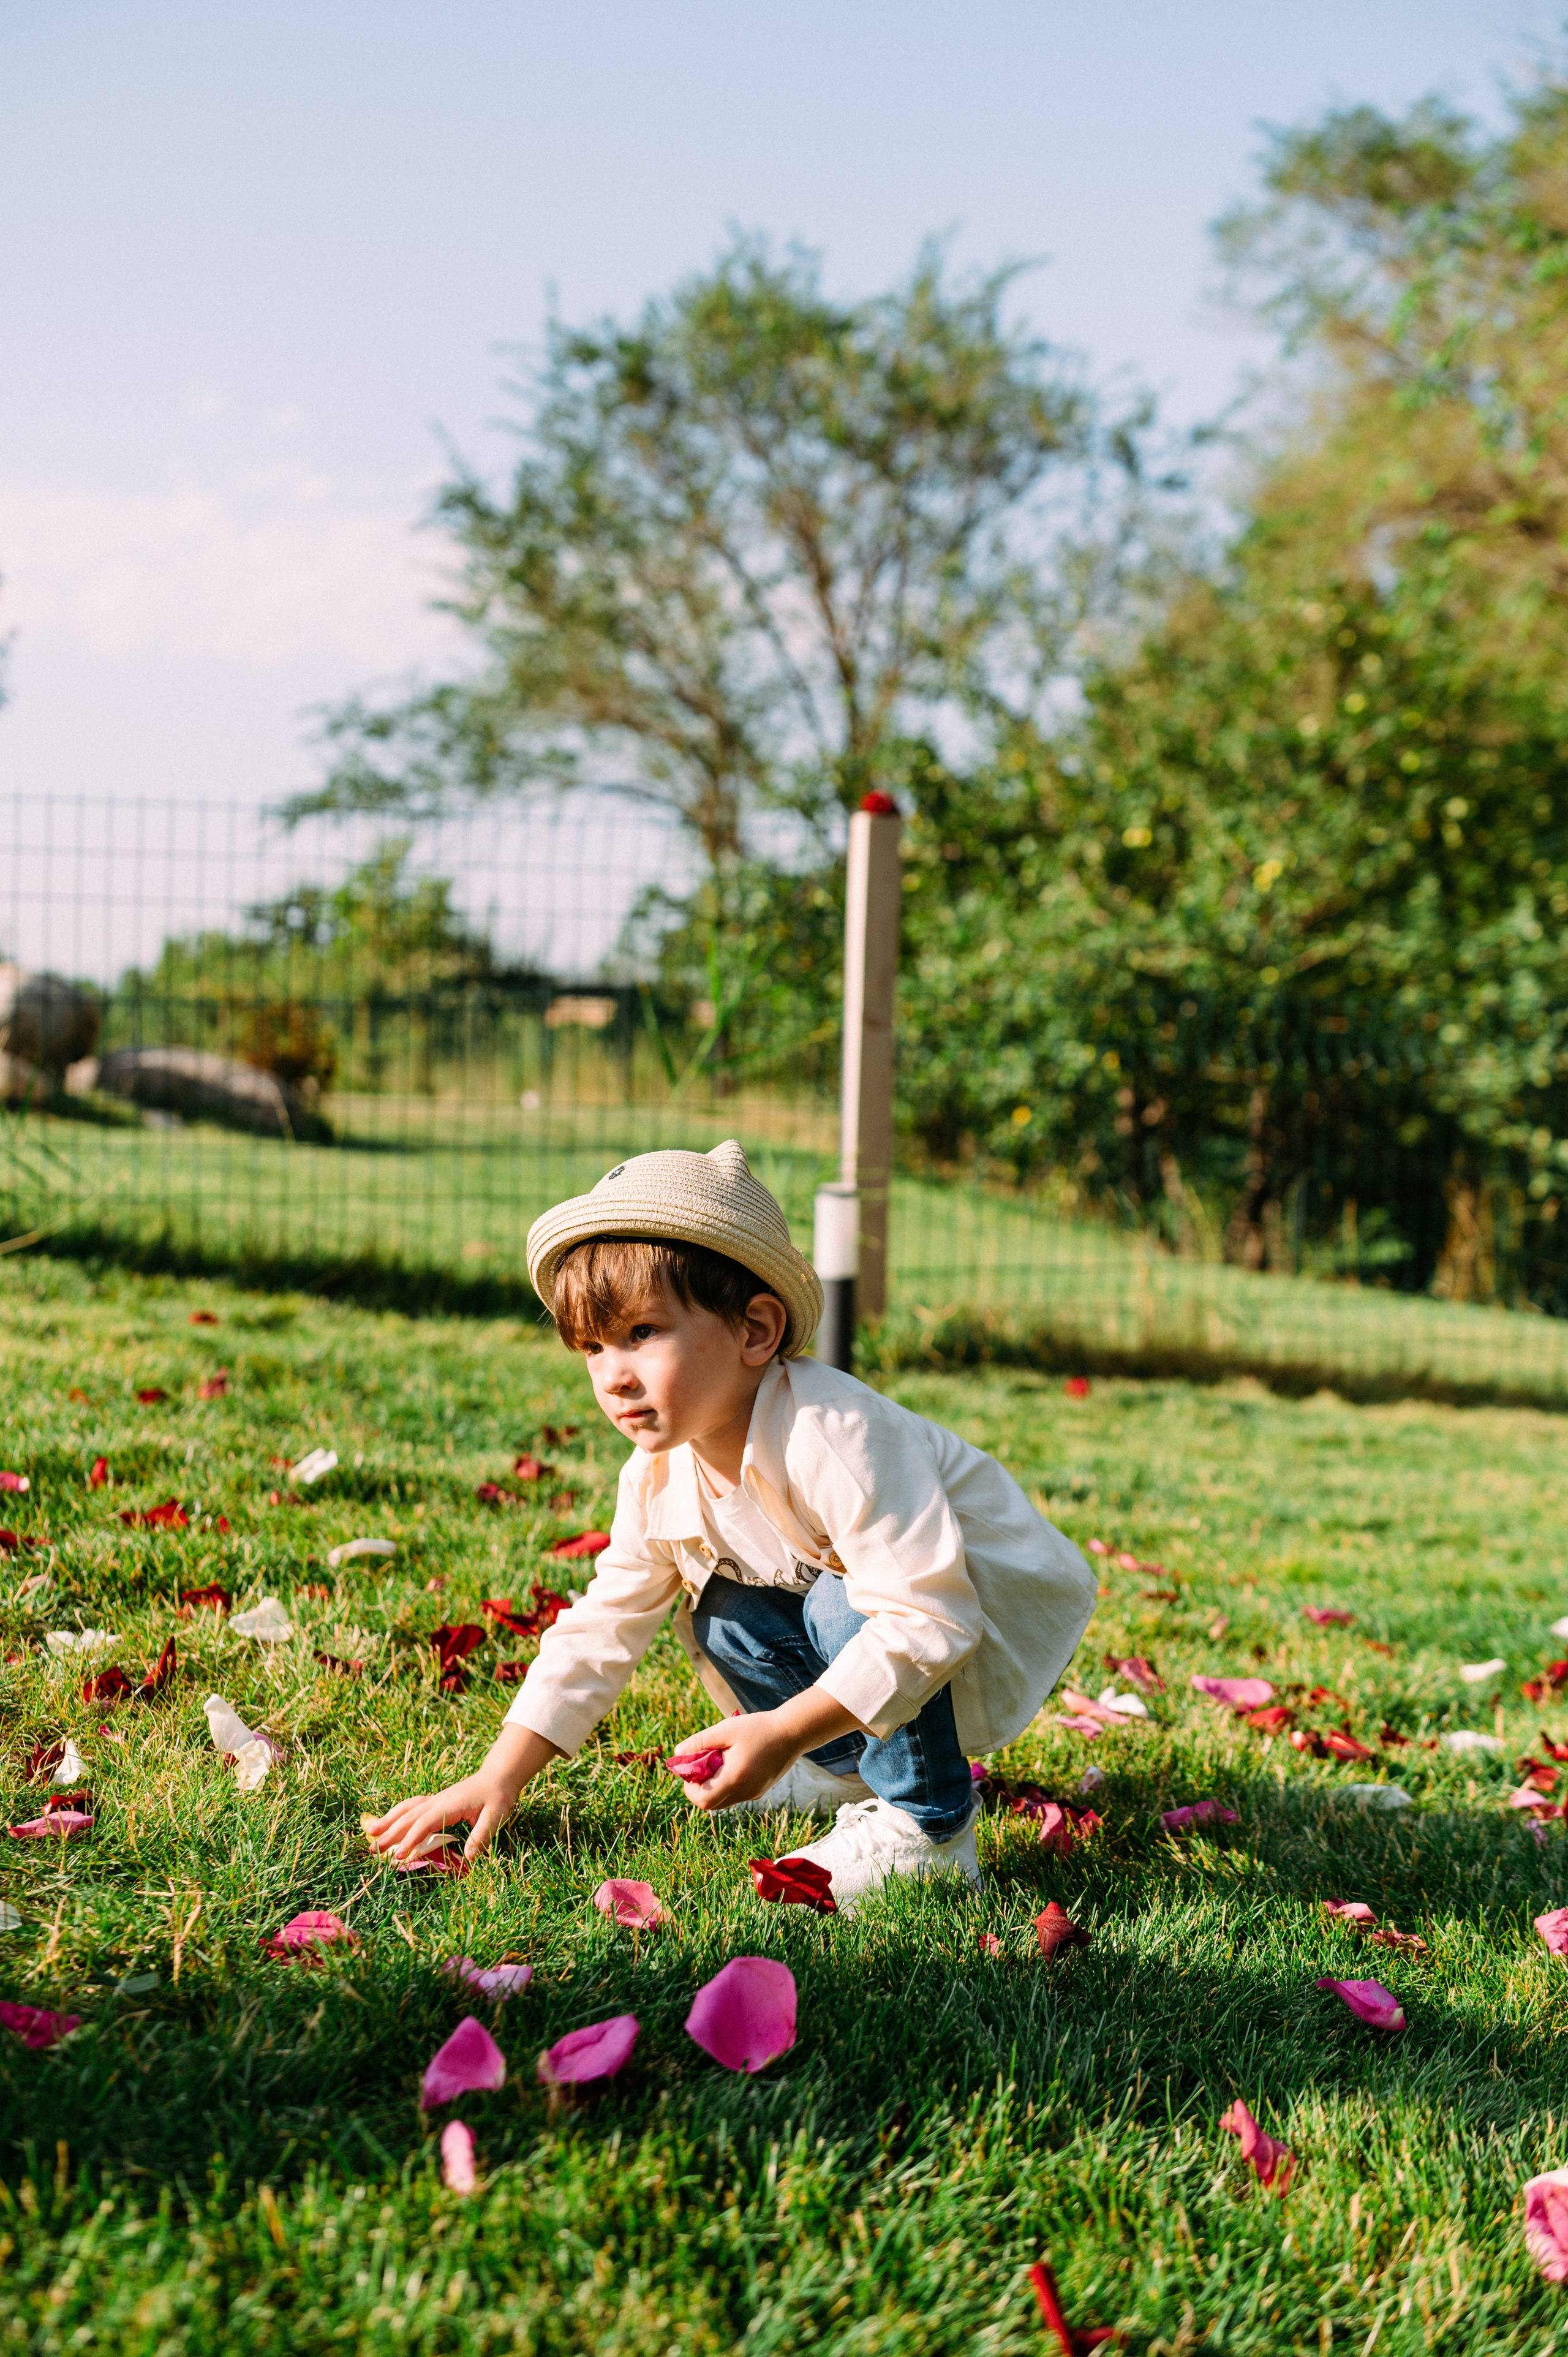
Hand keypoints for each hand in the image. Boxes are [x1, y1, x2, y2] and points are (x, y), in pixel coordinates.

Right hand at [365, 1722, 559, 1861]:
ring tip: (370, 1833)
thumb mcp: (495, 1816)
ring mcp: (435, 1800)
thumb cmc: (497, 1796)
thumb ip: (481, 1836)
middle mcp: (437, 1801)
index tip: (399, 1855)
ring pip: (406, 1809)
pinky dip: (396, 1814)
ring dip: (388, 1820)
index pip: (425, 1823)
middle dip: (391, 1833)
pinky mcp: (435, 1802)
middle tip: (373, 1850)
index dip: (411, 1839)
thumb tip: (469, 1858)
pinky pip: (411, 1807)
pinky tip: (387, 1823)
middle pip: (409, 1817)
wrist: (498, 1777)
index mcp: (449, 1805)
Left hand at [670, 1685, 862, 1812]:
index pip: (703, 1800)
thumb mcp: (726, 1730)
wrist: (793, 1732)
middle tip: (701, 1764)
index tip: (690, 1769)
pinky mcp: (760, 1790)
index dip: (690, 1789)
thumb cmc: (759, 1728)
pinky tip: (732, 1761)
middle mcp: (745, 1792)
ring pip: (723, 1800)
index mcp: (734, 1779)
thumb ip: (699, 1742)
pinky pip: (735, 1794)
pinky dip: (726, 1783)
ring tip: (718, 1759)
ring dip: (713, 1785)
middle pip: (711, 1804)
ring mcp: (754, 1793)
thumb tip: (678, 1753)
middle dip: (699, 1787)